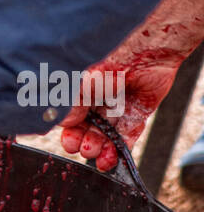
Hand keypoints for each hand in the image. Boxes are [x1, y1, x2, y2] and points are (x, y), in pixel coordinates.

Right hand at [60, 59, 176, 171]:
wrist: (148, 51)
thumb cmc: (112, 57)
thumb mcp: (83, 80)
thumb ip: (71, 102)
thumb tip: (63, 122)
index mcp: (79, 86)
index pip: (67, 113)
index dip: (67, 128)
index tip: (66, 137)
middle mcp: (96, 97)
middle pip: (84, 127)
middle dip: (80, 141)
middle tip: (79, 147)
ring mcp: (115, 106)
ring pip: (103, 135)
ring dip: (97, 148)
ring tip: (94, 153)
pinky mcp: (135, 113)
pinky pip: (124, 137)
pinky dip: (116, 151)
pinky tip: (109, 160)